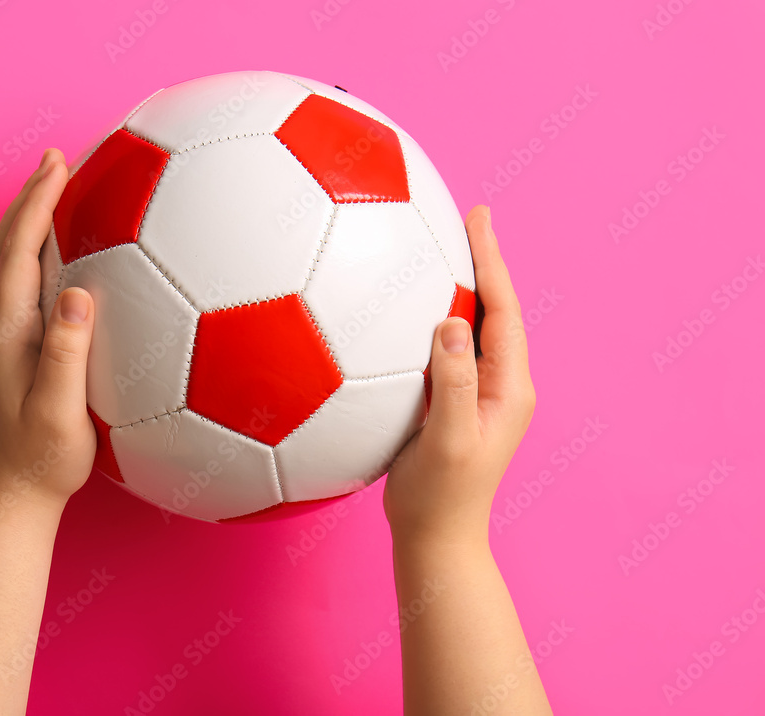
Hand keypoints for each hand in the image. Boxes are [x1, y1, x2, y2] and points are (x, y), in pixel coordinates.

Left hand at [0, 147, 96, 506]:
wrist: (7, 498)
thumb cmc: (42, 462)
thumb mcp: (61, 414)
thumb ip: (67, 355)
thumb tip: (79, 294)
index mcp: (4, 333)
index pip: (18, 252)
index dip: (37, 204)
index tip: (58, 163)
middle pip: (6, 246)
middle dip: (29, 198)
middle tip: (56, 158)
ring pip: (6, 262)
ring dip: (27, 220)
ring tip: (53, 189)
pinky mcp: (4, 349)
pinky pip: (15, 283)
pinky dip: (31, 250)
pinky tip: (55, 251)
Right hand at [383, 205, 535, 544]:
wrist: (437, 539)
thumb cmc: (440, 497)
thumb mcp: (446, 440)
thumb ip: (453, 382)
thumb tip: (450, 323)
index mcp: (510, 387)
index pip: (503, 310)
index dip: (492, 261)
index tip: (478, 217)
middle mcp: (501, 384)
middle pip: (495, 309)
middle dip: (482, 262)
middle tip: (463, 218)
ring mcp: (479, 393)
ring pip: (473, 327)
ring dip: (462, 286)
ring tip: (441, 248)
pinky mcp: (455, 402)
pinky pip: (450, 348)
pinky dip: (436, 317)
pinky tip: (411, 308)